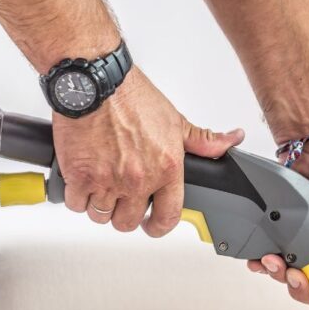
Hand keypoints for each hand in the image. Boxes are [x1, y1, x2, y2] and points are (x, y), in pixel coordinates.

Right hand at [53, 67, 243, 235]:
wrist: (95, 83)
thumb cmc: (131, 98)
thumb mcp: (176, 121)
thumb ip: (203, 141)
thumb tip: (232, 140)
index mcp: (166, 170)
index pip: (168, 217)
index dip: (159, 227)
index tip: (152, 225)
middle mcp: (138, 180)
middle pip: (128, 221)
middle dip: (125, 215)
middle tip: (121, 201)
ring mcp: (108, 181)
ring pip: (101, 216)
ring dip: (100, 206)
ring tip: (102, 188)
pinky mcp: (79, 176)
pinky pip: (77, 204)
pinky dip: (78, 197)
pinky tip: (83, 182)